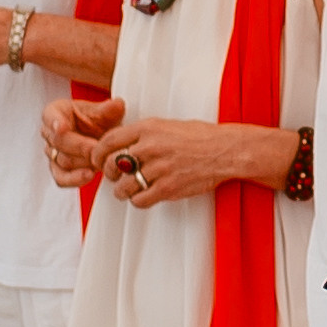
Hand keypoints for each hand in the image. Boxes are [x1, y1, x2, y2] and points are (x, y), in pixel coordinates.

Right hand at [41, 97, 124, 188]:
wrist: (103, 136)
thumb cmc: (99, 121)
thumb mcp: (105, 112)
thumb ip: (108, 109)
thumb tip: (117, 104)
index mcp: (56, 112)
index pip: (50, 116)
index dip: (55, 122)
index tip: (62, 127)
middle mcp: (51, 132)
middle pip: (59, 142)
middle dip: (79, 146)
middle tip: (96, 149)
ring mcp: (53, 152)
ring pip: (62, 160)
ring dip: (82, 162)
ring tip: (99, 161)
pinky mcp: (59, 169)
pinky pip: (61, 177)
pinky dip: (74, 179)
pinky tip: (88, 175)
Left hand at [91, 118, 293, 206]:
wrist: (228, 151)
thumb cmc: (203, 137)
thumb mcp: (168, 125)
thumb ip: (144, 134)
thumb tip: (124, 144)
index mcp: (147, 128)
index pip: (108, 141)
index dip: (98, 153)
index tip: (99, 160)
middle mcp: (150, 147)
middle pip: (112, 164)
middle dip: (110, 173)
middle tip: (115, 176)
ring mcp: (159, 168)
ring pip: (123, 186)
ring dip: (122, 191)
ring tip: (128, 190)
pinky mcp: (169, 187)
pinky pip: (140, 199)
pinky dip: (138, 200)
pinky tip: (144, 196)